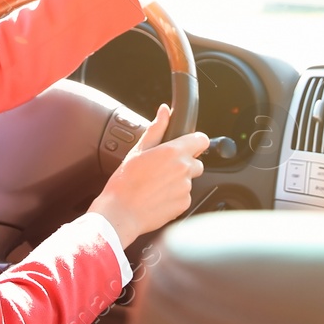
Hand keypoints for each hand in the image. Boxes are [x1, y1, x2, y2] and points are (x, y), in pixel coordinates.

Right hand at [88, 104, 210, 247]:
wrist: (121, 212)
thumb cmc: (125, 182)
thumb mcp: (138, 150)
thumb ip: (156, 128)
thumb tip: (164, 111)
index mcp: (174, 152)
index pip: (202, 139)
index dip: (195, 141)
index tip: (187, 144)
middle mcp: (184, 169)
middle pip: (196, 161)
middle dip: (184, 163)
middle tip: (163, 168)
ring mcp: (186, 188)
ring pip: (189, 179)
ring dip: (178, 180)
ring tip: (156, 184)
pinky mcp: (184, 204)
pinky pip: (185, 196)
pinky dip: (175, 195)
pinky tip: (158, 195)